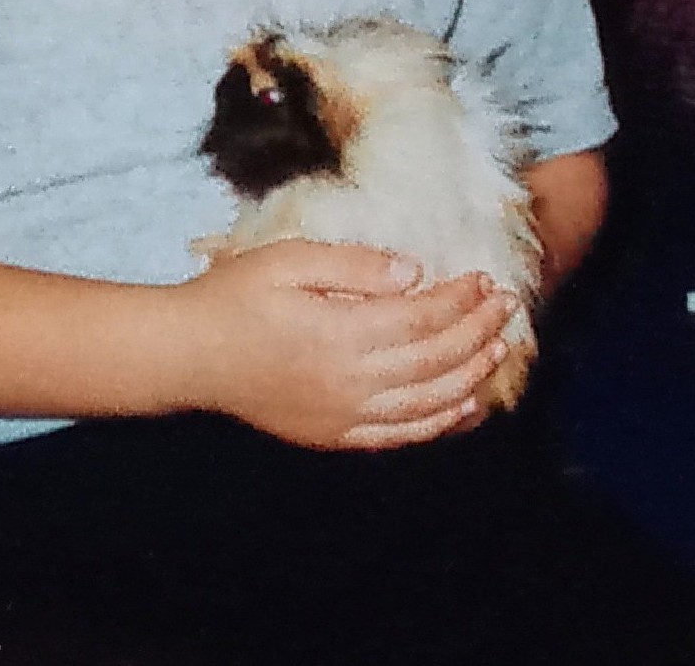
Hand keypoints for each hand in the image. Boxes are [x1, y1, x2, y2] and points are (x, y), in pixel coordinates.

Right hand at [177, 241, 516, 450]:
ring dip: (470, 377)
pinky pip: (400, 435)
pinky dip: (440, 423)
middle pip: (434, 360)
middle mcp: (350, 382)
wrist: (189, 356)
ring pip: (427, 403)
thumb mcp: (288, 259)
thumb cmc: (235, 297)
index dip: (459, 299)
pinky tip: (465, 407)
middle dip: (476, 331)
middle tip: (505, 305)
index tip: (482, 278)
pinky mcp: (334, 436)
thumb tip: (414, 272)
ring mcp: (344, 416)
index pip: (421, 318)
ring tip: (498, 350)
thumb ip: (354, 265)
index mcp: (341, 334)